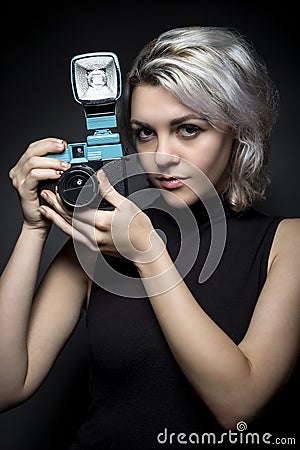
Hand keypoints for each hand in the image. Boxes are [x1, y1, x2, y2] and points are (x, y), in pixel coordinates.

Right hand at [9, 138, 69, 231]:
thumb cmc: (46, 202)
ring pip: (33, 162)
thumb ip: (55, 168)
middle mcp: (19, 171)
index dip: (48, 143)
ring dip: (51, 162)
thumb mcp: (52, 181)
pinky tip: (57, 174)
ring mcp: (19, 180)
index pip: (34, 148)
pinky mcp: (23, 189)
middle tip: (64, 149)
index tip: (62, 144)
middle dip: (50, 147)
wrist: (40, 221)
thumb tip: (68, 157)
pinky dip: (47, 172)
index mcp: (24, 166)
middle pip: (32, 151)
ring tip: (64, 165)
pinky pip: (34, 175)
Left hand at [39, 170, 164, 262]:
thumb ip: (109, 191)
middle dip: (54, 207)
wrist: (145, 251)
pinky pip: (74, 237)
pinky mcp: (93, 248)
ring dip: (55, 218)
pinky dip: (64, 228)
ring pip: (68, 230)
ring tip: (45, 209)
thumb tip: (99, 176)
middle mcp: (94, 235)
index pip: (74, 210)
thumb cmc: (140, 231)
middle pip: (68, 219)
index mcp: (102, 222)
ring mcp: (93, 244)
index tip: (54, 191)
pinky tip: (60, 222)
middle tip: (45, 196)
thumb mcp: (126, 205)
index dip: (61, 200)